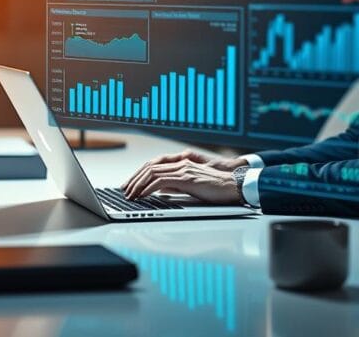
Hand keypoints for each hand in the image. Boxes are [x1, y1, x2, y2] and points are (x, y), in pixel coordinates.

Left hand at [121, 150, 247, 203]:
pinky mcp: (186, 178)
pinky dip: (148, 188)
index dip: (139, 174)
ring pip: (152, 173)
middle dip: (134, 179)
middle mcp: (180, 163)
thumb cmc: (216, 188)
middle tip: (125, 190)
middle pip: (149, 167)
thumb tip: (161, 191)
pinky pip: (161, 181)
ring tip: (131, 195)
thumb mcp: (192, 185)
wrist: (233, 186)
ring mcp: (183, 169)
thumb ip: (176, 184)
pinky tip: (143, 195)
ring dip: (138, 184)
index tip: (130, 185)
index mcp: (181, 163)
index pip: (154, 165)